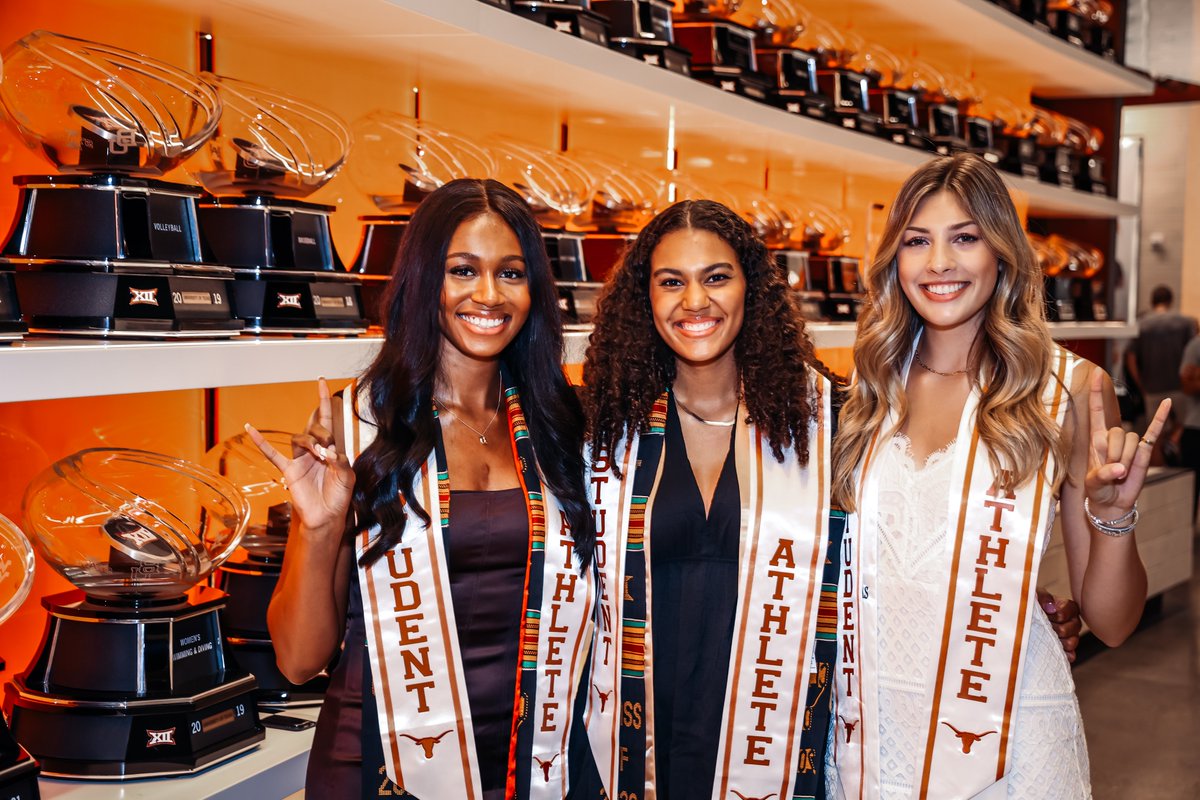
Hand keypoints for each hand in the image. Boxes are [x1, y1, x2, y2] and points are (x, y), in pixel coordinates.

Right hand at [246, 378, 354, 537]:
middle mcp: (315, 450)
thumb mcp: (347, 477)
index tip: (321, 381)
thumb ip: (340, 462)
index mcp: (331, 448)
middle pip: (315, 427)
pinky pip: (273, 454)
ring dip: (310, 442)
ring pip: (299, 438)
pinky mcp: (289, 471)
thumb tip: (327, 451)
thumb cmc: (339, 496)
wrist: (327, 516)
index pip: (327, 419)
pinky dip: (261, 442)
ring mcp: (300, 459)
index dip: (324, 400)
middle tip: (328, 449)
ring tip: (320, 455)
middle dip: (323, 433)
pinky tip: (250, 429)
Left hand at [1037, 590, 1081, 663]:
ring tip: (1044, 637)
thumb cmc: (1030, 605)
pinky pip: (1069, 655)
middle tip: (1044, 626)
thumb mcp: (1034, 596)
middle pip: (1075, 627)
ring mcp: (1069, 637)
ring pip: (1072, 642)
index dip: (1060, 612)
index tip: (1047, 613)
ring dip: (1057, 641)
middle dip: (1057, 627)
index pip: (1072, 609)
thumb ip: (1043, 596)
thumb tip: (1050, 606)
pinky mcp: (1064, 650)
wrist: (1020, 620)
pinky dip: (1061, 654)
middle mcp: (1071, 622)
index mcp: (1066, 607)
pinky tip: (1050, 651)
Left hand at [1084, 367, 1169, 520]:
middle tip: (1111, 471)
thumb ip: (1103, 475)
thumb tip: (1120, 469)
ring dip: (1127, 458)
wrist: (1112, 502)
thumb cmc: (1098, 490)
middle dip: (1114, 454)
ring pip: (1132, 440)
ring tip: (1121, 473)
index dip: (1096, 393)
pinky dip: (1160, 419)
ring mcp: (1130, 444)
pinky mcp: (1144, 452)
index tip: (1096, 374)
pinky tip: (1168, 403)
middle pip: (1118, 432)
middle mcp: (1113, 438)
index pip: (1096, 411)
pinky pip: (1153, 432)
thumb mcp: (1093, 484)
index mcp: (1095, 439)